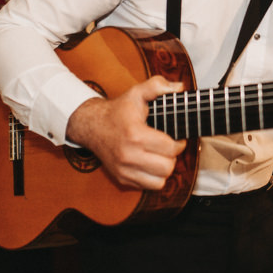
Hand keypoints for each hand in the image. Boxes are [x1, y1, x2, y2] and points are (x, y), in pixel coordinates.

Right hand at [65, 75, 186, 189]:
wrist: (92, 126)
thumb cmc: (118, 110)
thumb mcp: (137, 93)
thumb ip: (158, 86)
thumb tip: (179, 87)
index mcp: (135, 135)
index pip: (170, 149)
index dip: (179, 143)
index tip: (177, 138)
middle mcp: (128, 155)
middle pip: (167, 168)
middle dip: (172, 157)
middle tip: (169, 147)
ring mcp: (124, 169)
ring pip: (159, 181)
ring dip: (163, 169)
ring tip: (160, 156)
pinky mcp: (121, 178)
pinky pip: (147, 186)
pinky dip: (153, 177)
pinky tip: (150, 163)